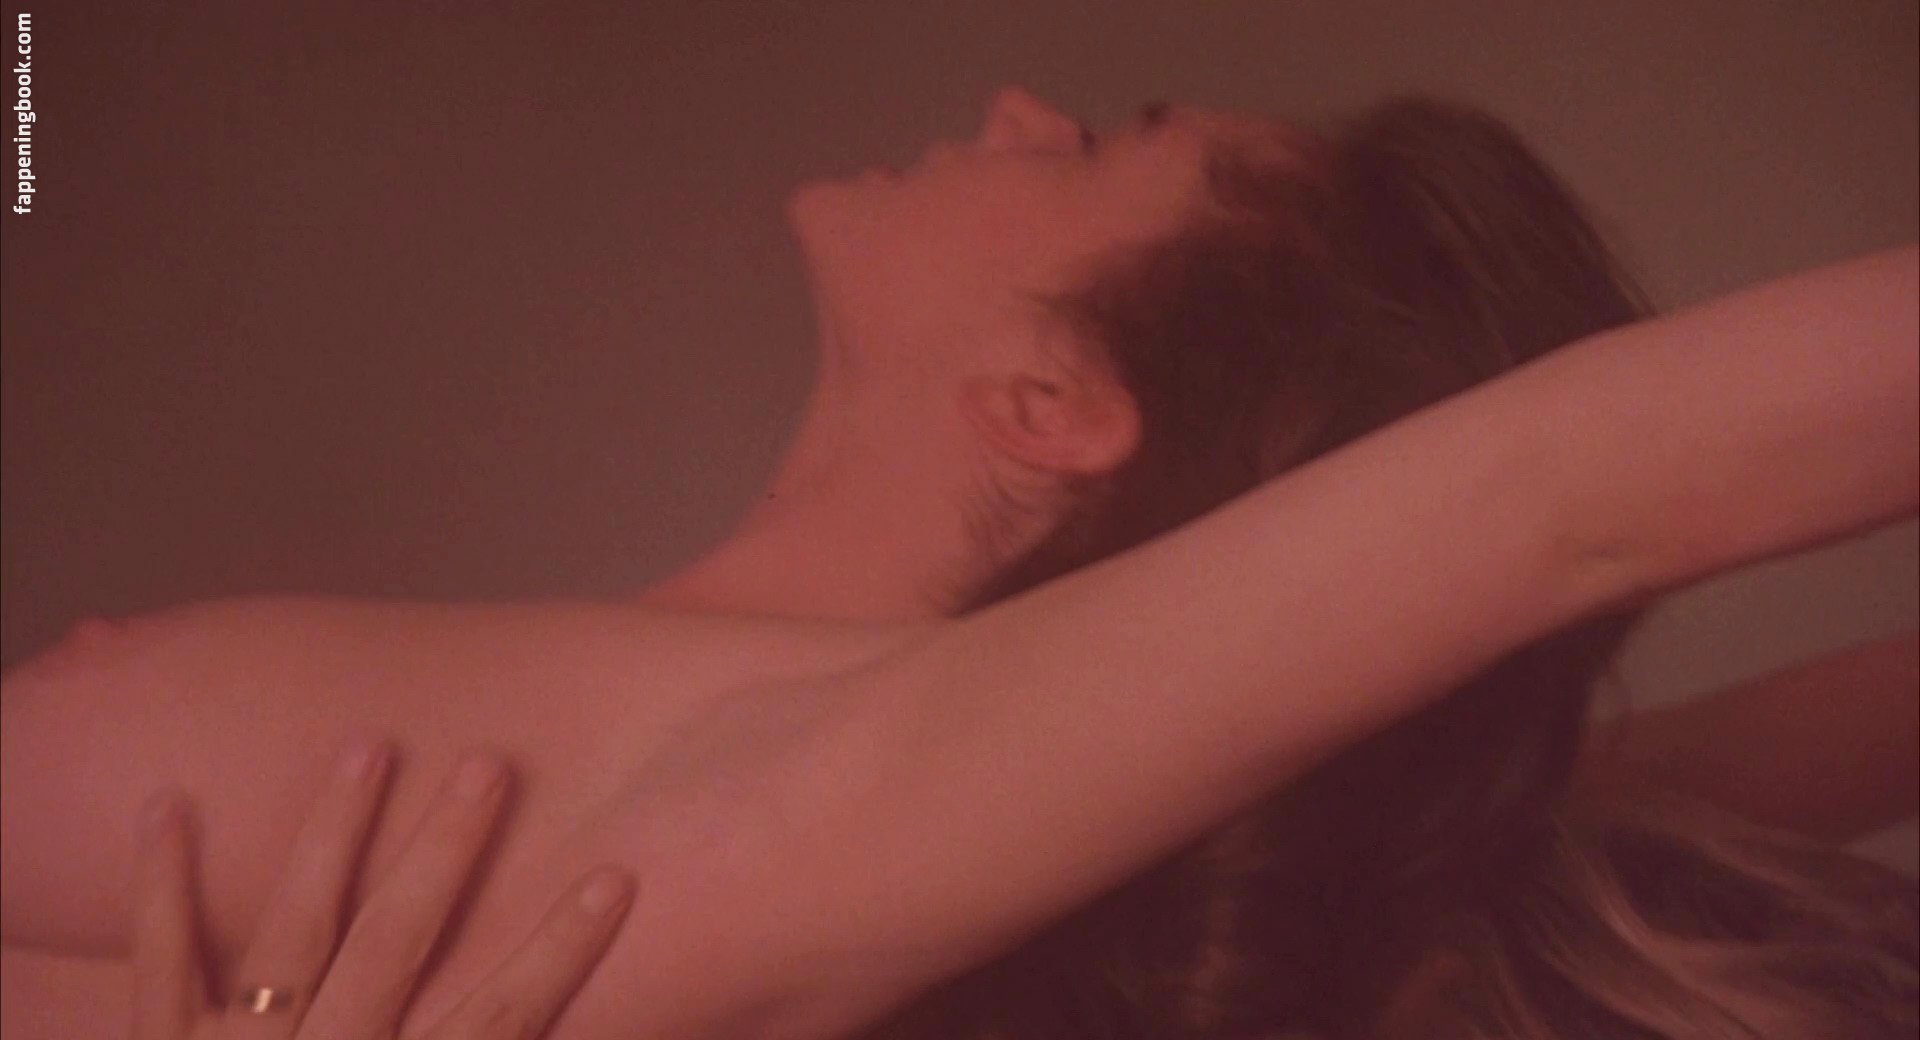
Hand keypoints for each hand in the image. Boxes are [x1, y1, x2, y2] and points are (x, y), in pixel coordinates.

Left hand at [130, 741, 635, 1039]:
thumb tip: (565, 1029)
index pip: (503, 1016)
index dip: (563, 947)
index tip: (615, 876)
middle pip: (396, 943)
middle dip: (446, 850)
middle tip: (486, 764)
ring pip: (294, 930)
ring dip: (334, 834)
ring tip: (368, 748)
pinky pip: (161, 962)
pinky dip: (163, 885)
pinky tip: (170, 804)